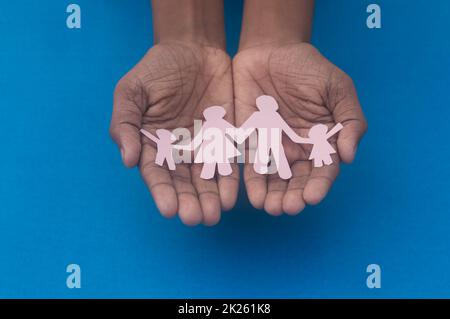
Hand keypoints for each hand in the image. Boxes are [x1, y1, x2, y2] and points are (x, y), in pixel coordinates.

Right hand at [110, 41, 237, 225]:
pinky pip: (229, 163)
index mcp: (152, 145)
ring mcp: (203, 147)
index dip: (162, 192)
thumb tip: (126, 159)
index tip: (169, 209)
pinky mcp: (226, 139)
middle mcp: (178, 152)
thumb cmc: (157, 69)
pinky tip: (230, 196)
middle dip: (188, 202)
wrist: (193, 49)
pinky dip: (230, 180)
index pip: (156, 174)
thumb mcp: (132, 91)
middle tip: (194, 218)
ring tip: (213, 215)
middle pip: (182, 183)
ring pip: (206, 180)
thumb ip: (125, 123)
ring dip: (209, 199)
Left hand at [233, 42, 366, 214]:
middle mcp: (298, 150)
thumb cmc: (309, 68)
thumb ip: (350, 121)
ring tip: (272, 208)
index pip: (324, 170)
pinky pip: (251, 166)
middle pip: (298, 180)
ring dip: (274, 196)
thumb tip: (350, 156)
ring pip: (275, 179)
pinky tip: (254, 197)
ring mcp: (274, 147)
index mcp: (322, 141)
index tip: (312, 196)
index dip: (319, 185)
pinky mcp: (250, 142)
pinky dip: (252, 183)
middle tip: (288, 207)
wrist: (272, 51)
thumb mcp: (337, 88)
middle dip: (294, 196)